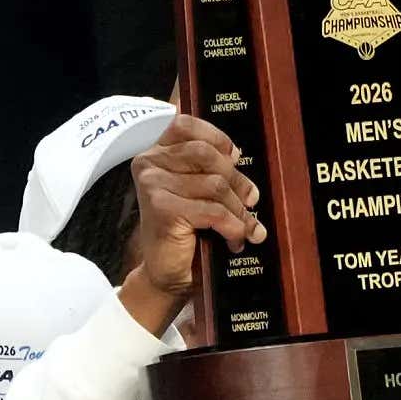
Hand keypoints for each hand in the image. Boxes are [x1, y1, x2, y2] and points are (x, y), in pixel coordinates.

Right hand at [126, 115, 263, 323]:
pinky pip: (212, 210)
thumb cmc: (186, 231)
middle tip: (251, 200)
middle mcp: (149, 164)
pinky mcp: (162, 209)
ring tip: (246, 227)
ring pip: (215, 185)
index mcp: (156, 152)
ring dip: (238, 210)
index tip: (235, 157)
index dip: (216, 137)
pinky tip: (235, 240)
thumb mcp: (197, 191)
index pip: (186, 125)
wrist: (167, 273)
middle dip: (237, 180)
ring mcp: (152, 185)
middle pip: (206, 155)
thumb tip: (237, 154)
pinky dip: (232, 227)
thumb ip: (209, 168)